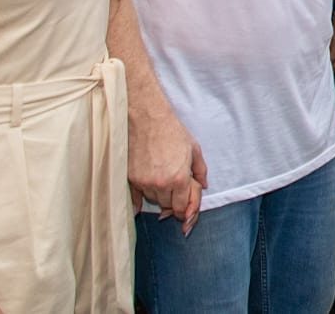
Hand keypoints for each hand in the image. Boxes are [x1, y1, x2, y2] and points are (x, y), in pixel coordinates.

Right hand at [128, 108, 207, 235]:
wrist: (147, 119)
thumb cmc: (172, 132)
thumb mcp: (194, 149)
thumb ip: (200, 171)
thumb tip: (204, 185)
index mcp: (179, 178)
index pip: (182, 207)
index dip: (186, 211)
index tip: (186, 214)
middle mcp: (161, 184)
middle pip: (167, 206)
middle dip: (173, 202)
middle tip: (176, 194)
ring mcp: (144, 182)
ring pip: (153, 200)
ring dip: (159, 196)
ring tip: (162, 184)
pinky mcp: (130, 178)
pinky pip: (135, 199)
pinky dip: (139, 202)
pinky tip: (139, 207)